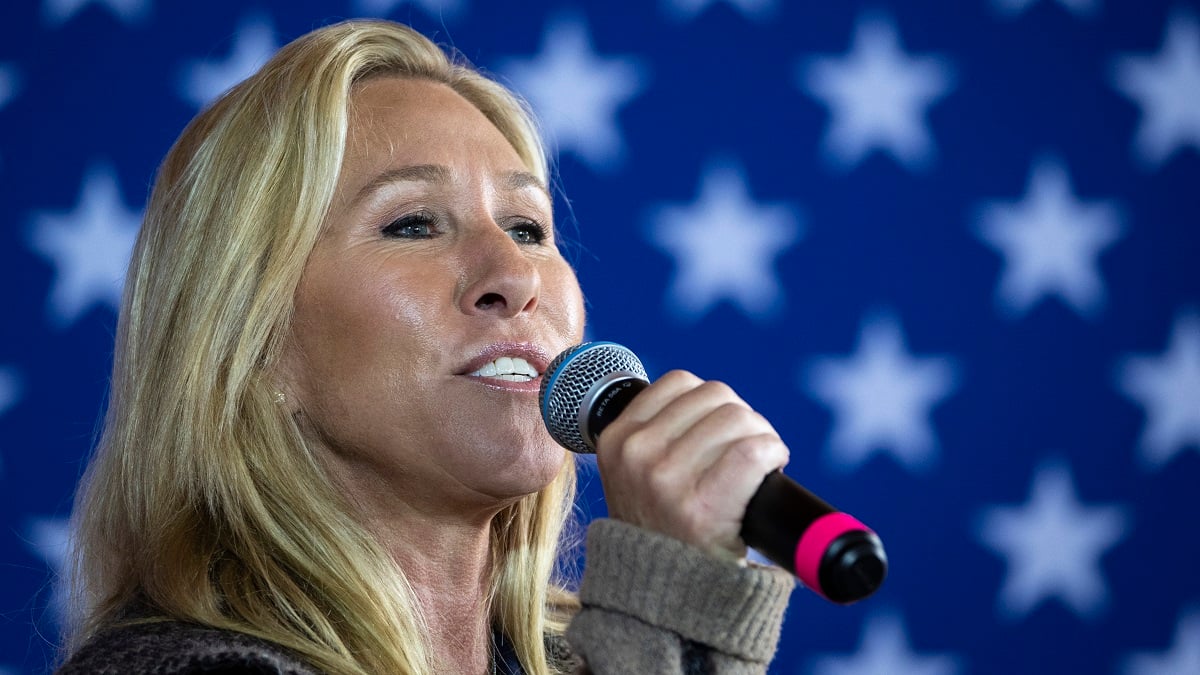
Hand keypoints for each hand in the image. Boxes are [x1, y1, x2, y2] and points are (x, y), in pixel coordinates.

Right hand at [593, 370, 789, 561]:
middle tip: (744, 454)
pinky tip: (772, 469)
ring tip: (755, 467)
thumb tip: (711, 399)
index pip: (680, 382)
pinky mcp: (702, 506)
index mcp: (615, 439)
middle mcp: (636, 454)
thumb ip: (654, 434)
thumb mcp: (634, 475)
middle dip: (741, 420)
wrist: (662, 597)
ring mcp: (666, 479)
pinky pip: (753, 451)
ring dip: (761, 437)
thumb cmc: (663, 530)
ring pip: (738, 418)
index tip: (719, 433)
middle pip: (716, 396)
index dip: (711, 403)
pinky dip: (773, 454)